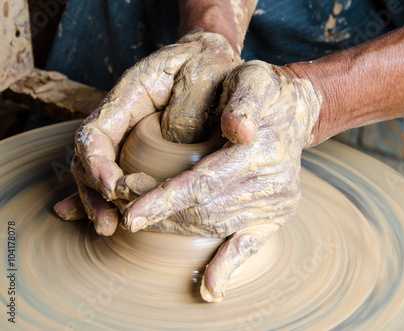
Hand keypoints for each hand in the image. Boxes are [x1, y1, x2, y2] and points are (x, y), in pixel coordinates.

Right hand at [54, 32, 240, 234]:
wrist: (215, 62)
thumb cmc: (214, 66)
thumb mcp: (213, 76)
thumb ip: (201, 105)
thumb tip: (202, 139)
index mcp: (132, 92)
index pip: (98, 130)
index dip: (98, 162)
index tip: (114, 188)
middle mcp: (124, 115)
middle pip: (90, 155)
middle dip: (94, 190)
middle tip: (109, 221)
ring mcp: (130, 133)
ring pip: (100, 169)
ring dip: (99, 200)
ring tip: (107, 228)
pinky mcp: (143, 150)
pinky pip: (120, 173)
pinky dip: (110, 197)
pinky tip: (106, 221)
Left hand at [123, 60, 321, 301]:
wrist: (295, 112)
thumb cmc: (266, 92)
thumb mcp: (255, 80)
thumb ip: (245, 102)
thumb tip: (239, 129)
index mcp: (263, 150)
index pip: (206, 180)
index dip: (167, 198)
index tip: (132, 212)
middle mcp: (273, 183)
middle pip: (205, 209)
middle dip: (162, 214)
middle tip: (121, 209)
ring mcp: (276, 203)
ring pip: (216, 226)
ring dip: (178, 230)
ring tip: (143, 223)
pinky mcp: (275, 215)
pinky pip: (251, 246)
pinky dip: (228, 266)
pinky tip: (209, 289)